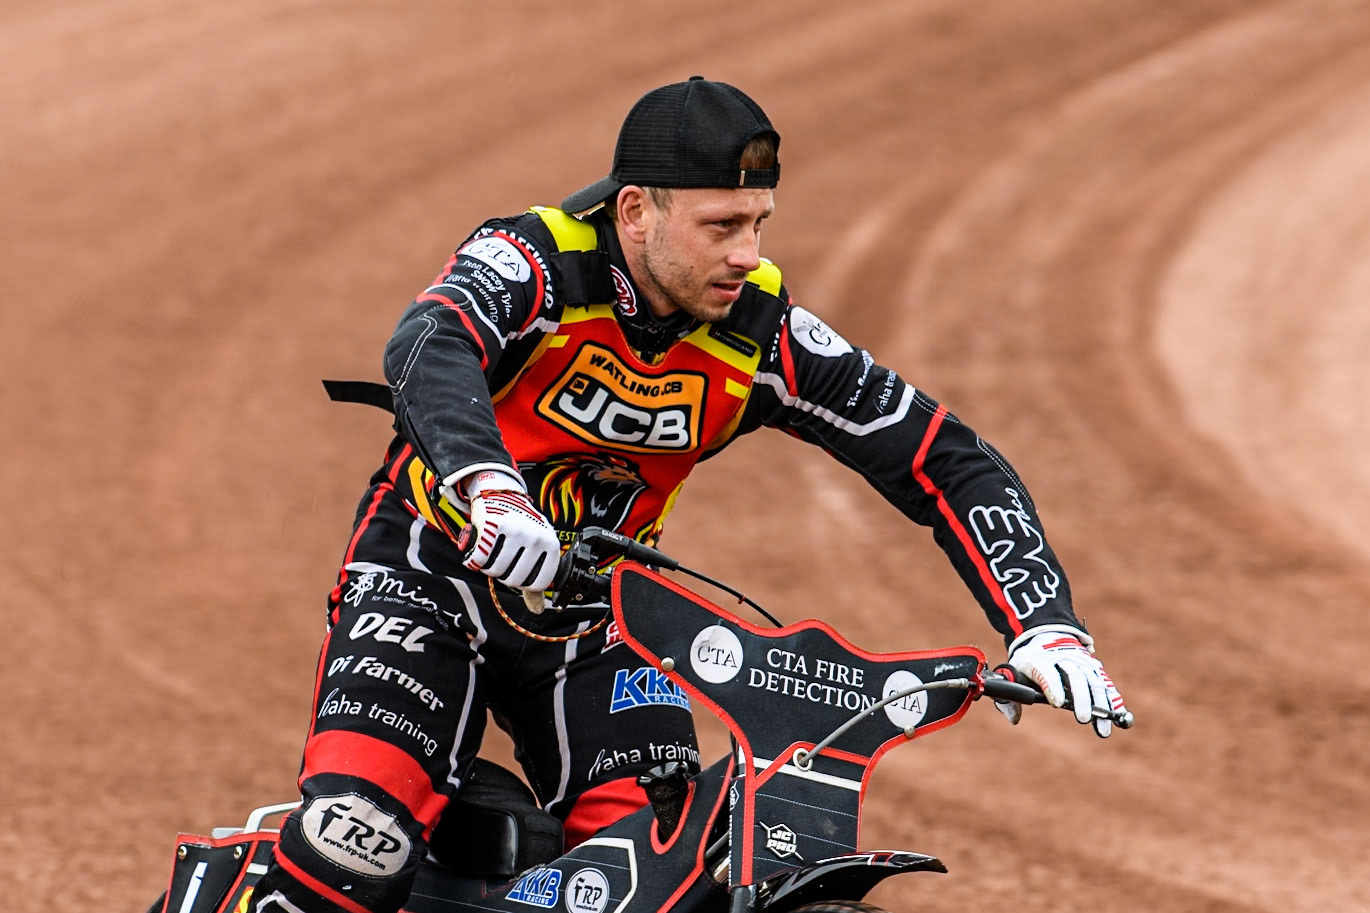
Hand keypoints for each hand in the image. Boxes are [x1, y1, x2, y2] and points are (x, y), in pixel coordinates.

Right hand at [461, 471, 559, 593]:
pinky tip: (479, 548)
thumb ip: (534, 578)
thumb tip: (537, 609)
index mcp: (551, 546)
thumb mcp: (535, 550)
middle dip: (503, 575)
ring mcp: (517, 531)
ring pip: (496, 571)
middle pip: (514, 580)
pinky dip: (474, 559)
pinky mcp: (495, 525)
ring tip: (491, 552)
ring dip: (488, 567)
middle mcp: (537, 538)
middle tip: (501, 559)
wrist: (501, 495)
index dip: (522, 583)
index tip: (516, 572)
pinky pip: (479, 559)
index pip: (537, 585)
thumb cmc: (520, 527)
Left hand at [996, 625, 1126, 737]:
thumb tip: (1014, 720)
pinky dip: (1113, 700)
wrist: (1045, 635)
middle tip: (1082, 718)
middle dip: (1080, 698)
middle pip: (1075, 677)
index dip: (1052, 686)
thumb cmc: (1028, 662)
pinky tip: (1119, 717)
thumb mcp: (1013, 674)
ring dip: (1100, 704)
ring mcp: (1082, 662)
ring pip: (1094, 682)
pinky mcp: (1095, 668)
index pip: (1046, 672)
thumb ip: (1010, 698)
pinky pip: (1106, 684)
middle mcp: (1063, 659)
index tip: (1057, 703)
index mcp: (1039, 659)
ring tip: (1102, 728)